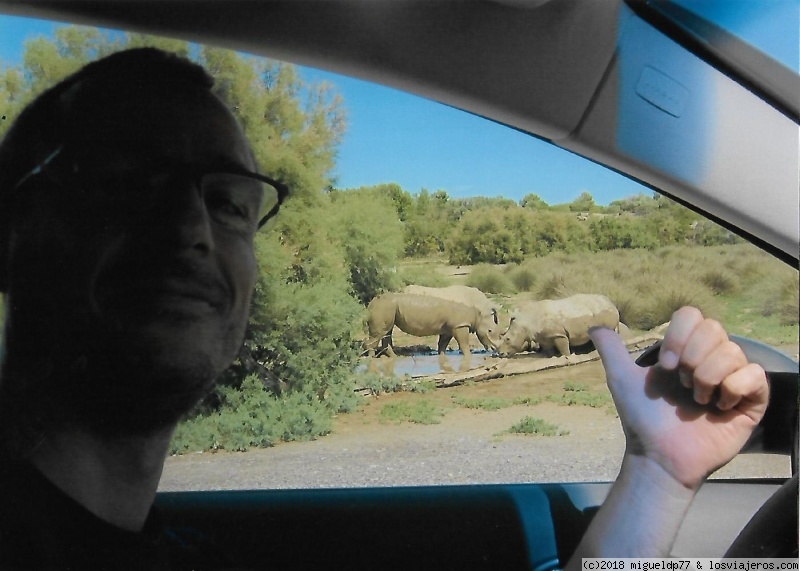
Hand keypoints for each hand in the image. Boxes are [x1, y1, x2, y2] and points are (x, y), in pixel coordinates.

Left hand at [590, 307, 768, 489]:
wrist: (659, 454)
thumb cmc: (642, 418)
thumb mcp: (622, 378)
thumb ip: (612, 349)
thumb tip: (595, 325)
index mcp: (684, 350)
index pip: (692, 316)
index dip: (678, 337)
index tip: (664, 365)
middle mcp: (711, 359)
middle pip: (714, 329)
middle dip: (692, 357)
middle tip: (681, 385)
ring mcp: (732, 378)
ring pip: (733, 351)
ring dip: (708, 377)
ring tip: (698, 400)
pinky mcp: (752, 401)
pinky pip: (756, 375)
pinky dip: (733, 387)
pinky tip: (720, 406)